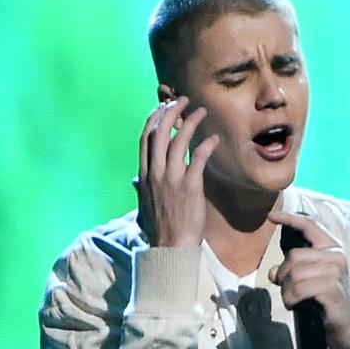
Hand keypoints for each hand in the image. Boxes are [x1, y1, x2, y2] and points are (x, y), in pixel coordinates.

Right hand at [134, 96, 218, 246]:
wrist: (171, 247)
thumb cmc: (160, 229)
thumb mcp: (144, 206)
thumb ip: (141, 188)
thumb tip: (135, 180)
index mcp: (145, 175)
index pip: (146, 139)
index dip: (154, 119)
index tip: (163, 108)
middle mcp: (155, 173)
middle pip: (160, 132)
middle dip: (171, 111)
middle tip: (183, 101)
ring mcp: (172, 179)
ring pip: (178, 140)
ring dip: (190, 121)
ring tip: (202, 112)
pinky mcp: (190, 186)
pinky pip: (198, 157)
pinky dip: (206, 144)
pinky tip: (214, 137)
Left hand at [267, 212, 349, 346]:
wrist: (341, 329)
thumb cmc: (321, 301)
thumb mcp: (303, 282)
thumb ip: (288, 272)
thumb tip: (273, 272)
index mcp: (331, 249)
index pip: (309, 226)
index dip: (289, 218)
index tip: (270, 216)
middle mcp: (336, 256)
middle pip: (293, 256)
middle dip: (283, 275)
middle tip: (287, 290)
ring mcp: (336, 272)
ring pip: (294, 274)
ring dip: (286, 290)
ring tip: (293, 299)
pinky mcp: (332, 289)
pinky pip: (299, 288)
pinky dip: (291, 298)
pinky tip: (295, 305)